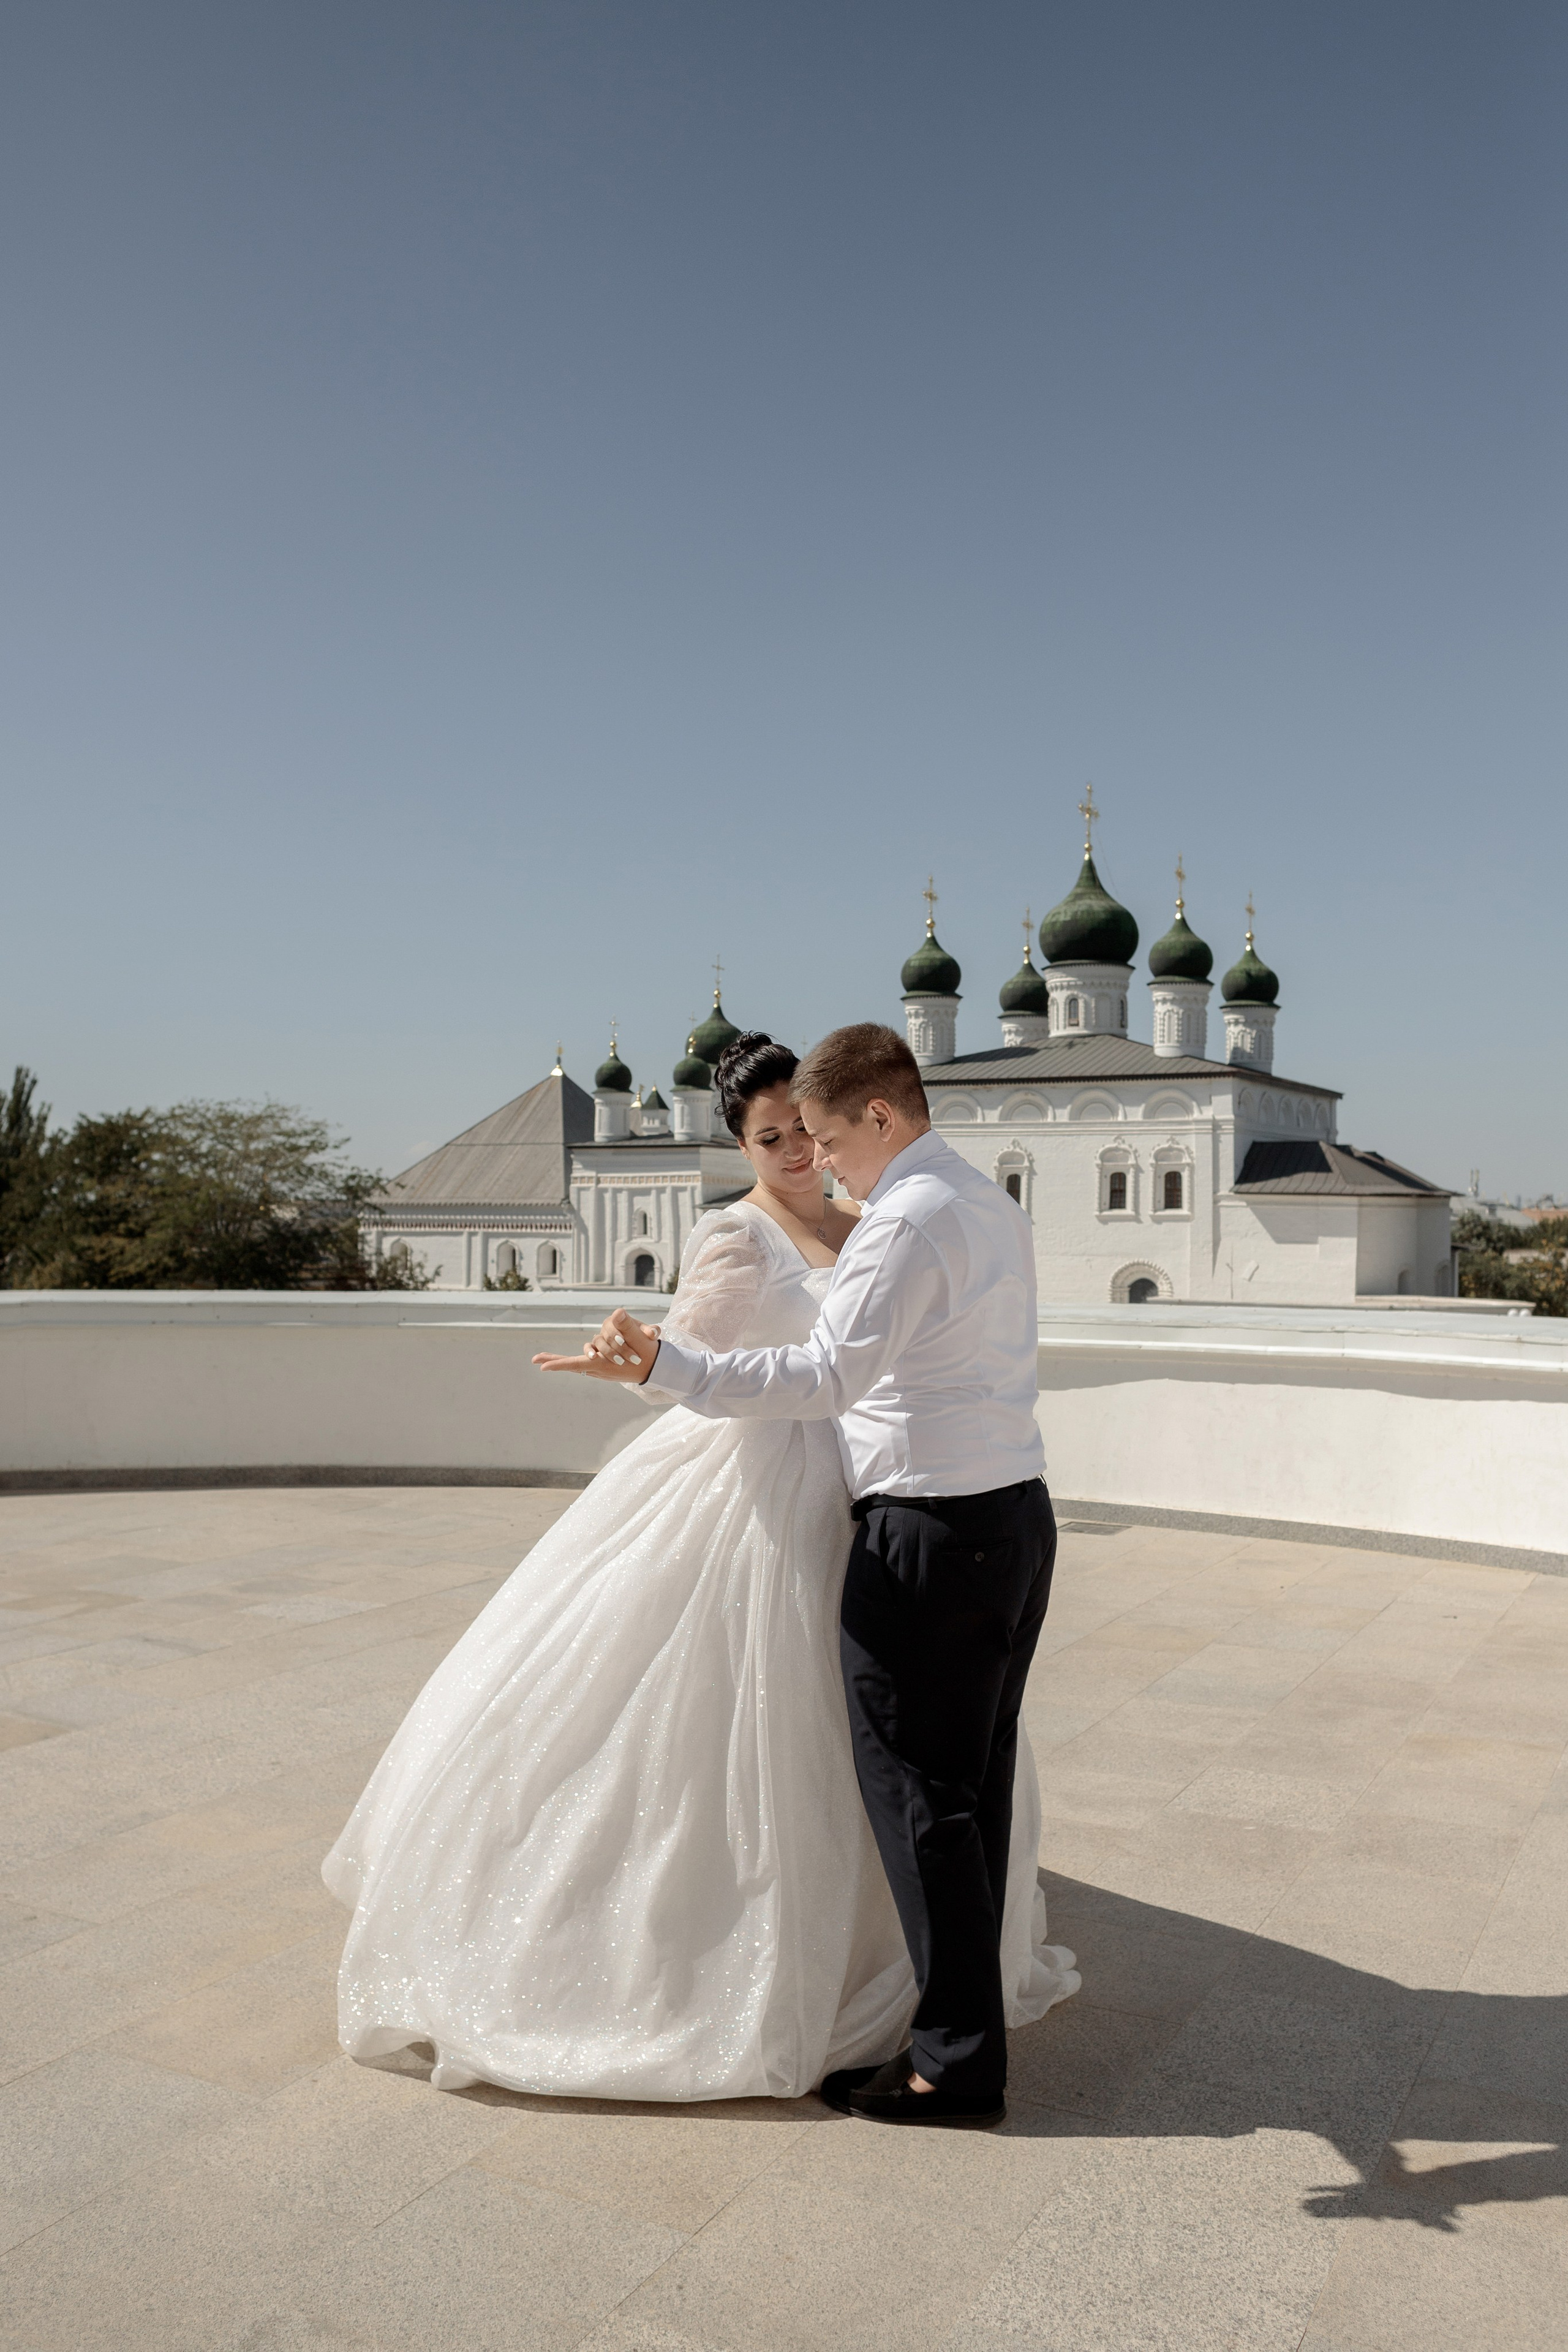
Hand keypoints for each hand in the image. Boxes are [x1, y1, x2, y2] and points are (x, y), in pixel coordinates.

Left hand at [533, 1308, 660, 1383]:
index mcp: (606, 1364)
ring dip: (564, 1360)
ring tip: (542, 1358)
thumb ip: (628, 1326)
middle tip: (534, 1359)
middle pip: (572, 1363)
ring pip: (579, 1360)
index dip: (559, 1364)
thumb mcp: (642, 1338)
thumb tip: (617, 1311)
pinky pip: (584, 1361)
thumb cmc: (650, 1353)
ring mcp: (600, 1368)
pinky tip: (563, 1360)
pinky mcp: (602, 1365)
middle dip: (554, 1360)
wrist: (657, 1367)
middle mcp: (600, 1368)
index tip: (541, 1367)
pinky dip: (573, 1360)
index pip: (578, 1363)